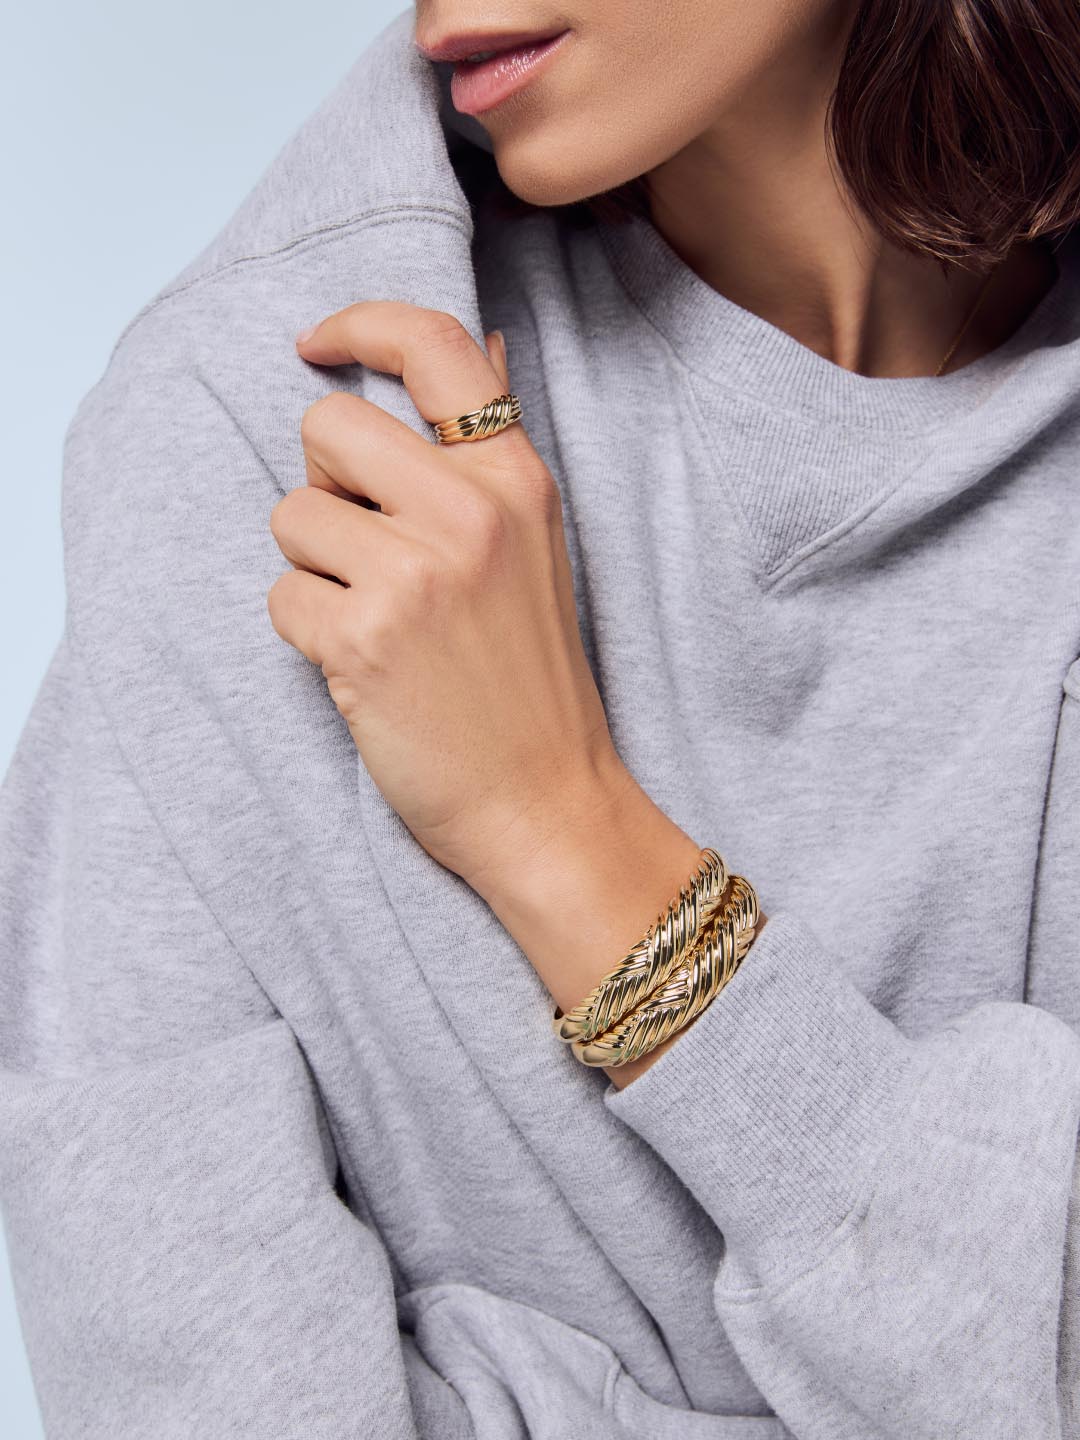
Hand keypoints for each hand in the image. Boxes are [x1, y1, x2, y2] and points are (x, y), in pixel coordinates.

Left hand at [267, 301, 625, 892]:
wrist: (545, 800)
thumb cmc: (533, 681)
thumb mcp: (538, 548)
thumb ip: (492, 453)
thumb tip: (481, 342)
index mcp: (515, 481)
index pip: (434, 345)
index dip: (361, 323)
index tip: (317, 342)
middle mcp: (468, 512)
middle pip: (327, 426)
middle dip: (325, 483)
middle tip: (365, 545)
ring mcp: (415, 575)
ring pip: (291, 515)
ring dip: (314, 566)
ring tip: (377, 618)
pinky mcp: (362, 639)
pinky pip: (281, 594)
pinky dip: (307, 631)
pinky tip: (363, 666)